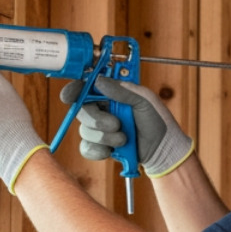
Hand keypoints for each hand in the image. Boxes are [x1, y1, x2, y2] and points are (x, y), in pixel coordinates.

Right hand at [58, 76, 193, 177]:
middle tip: (116, 124)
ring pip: (84, 130)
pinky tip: (112, 151)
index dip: (75, 89)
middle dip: (97, 119)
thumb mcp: (143, 100)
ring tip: (124, 139)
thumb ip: (122, 90)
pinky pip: (86, 148)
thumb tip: (98, 80)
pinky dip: (98, 150)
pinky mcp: (99, 146)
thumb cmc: (157, 121)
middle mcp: (102, 109)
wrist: (162, 149)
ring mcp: (99, 128)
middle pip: (81, 110)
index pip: (86, 87)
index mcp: (111, 94)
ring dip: (105, 136)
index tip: (69, 95)